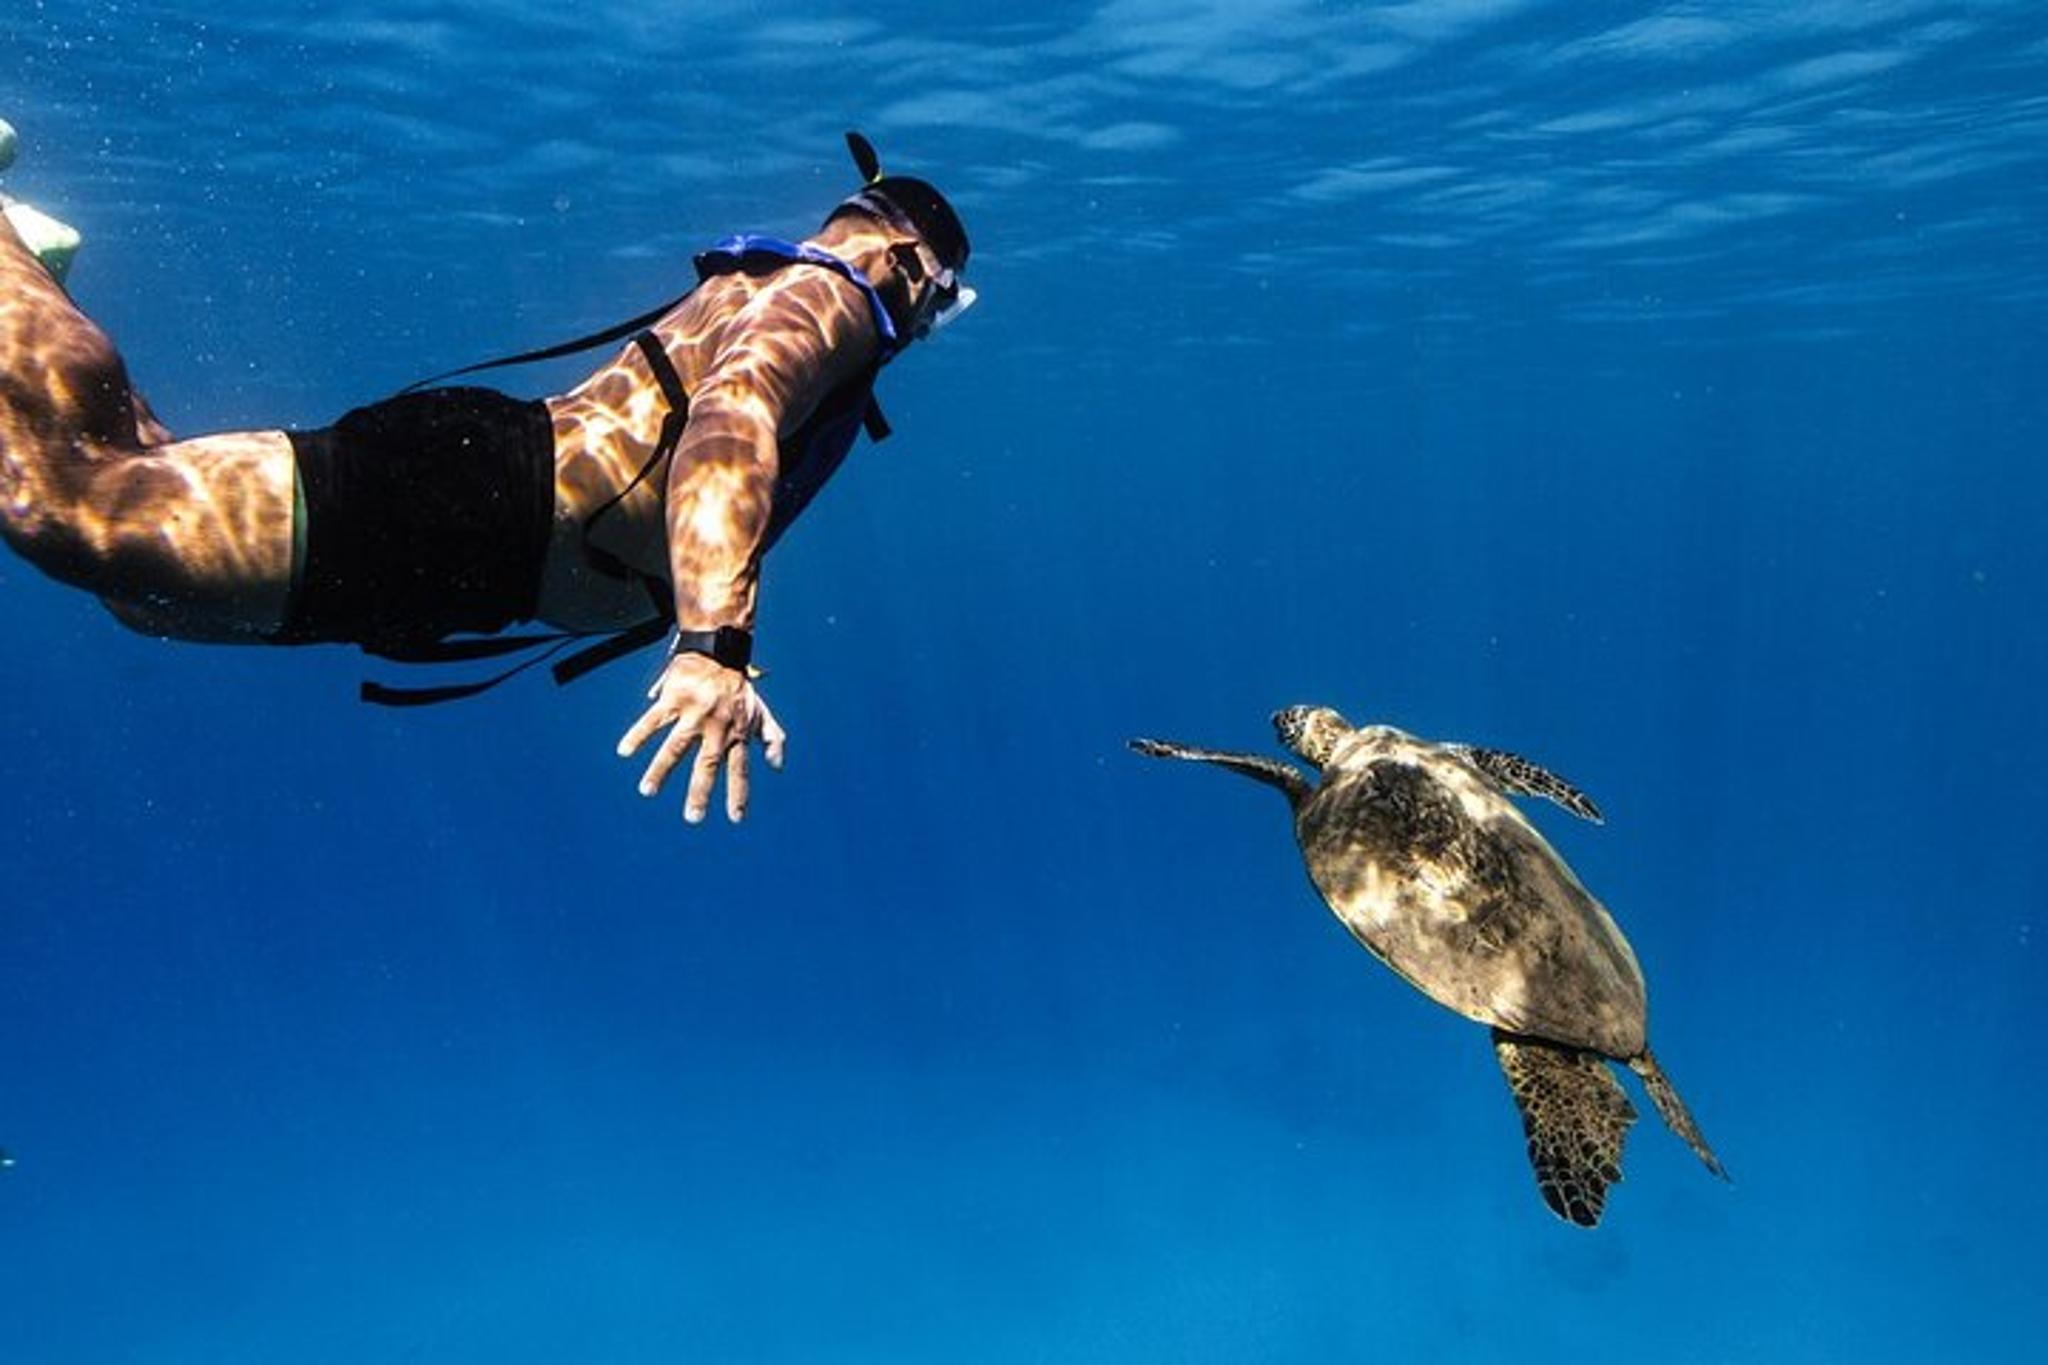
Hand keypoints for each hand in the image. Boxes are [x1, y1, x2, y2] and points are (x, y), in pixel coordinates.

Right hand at [616, 649, 786, 823]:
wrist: (718, 650)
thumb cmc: (739, 687)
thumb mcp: (760, 712)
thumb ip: (772, 738)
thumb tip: (776, 765)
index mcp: (736, 732)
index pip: (739, 769)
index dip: (738, 793)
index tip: (735, 818)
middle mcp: (716, 726)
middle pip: (707, 764)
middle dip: (700, 791)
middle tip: (692, 818)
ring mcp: (693, 713)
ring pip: (675, 745)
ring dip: (661, 769)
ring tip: (647, 791)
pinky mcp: (673, 699)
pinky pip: (653, 719)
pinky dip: (638, 734)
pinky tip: (625, 751)